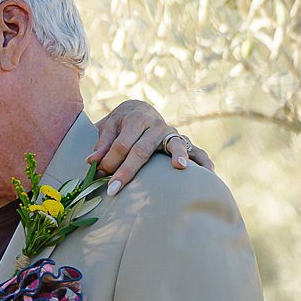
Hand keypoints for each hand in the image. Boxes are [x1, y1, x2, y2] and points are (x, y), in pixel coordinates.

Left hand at [89, 99, 212, 195]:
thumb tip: (92, 162)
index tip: (99, 177)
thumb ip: (101, 144)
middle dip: (127, 170)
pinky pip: (196, 150)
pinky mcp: (182, 141)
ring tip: (180, 167)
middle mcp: (155, 124)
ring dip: (177, 155)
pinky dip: (202, 159)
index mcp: (135, 119)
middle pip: (142, 149)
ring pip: (174, 144)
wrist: (139, 110)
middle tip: (114, 189)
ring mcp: (171, 132)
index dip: (110, 161)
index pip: (121, 144)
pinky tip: (209, 172)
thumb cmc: (120, 125)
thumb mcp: (107, 128)